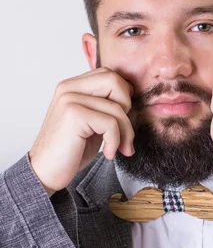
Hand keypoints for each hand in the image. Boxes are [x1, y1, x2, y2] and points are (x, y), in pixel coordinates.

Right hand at [28, 67, 134, 196]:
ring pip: (117, 107)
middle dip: (127, 107)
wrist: (46, 172)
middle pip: (115, 80)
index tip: (122, 119)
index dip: (123, 95)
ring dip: (125, 132)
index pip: (109, 74)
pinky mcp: (74, 115)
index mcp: (72, 86)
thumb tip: (131, 94)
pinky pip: (111, 123)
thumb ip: (105, 105)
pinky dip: (115, 142)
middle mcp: (69, 88)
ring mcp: (70, 100)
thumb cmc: (71, 149)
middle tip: (123, 131)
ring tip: (118, 148)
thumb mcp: (92, 122)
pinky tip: (108, 153)